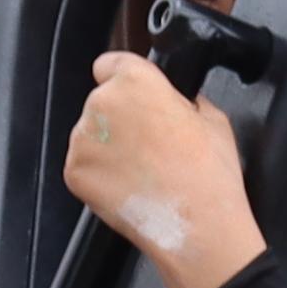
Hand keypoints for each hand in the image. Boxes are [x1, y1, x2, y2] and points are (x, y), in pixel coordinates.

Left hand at [64, 55, 263, 287]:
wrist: (195, 224)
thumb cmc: (209, 170)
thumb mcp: (213, 118)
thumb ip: (186, 100)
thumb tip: (179, 102)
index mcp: (135, 81)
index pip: (109, 63)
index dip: (123, 79)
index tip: (134, 96)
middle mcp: (101, 104)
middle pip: (102, 102)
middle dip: (120, 118)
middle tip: (148, 143)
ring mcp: (82, 140)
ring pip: (91, 134)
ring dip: (108, 146)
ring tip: (140, 170)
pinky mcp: (73, 173)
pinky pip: (83, 164)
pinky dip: (99, 174)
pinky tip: (127, 186)